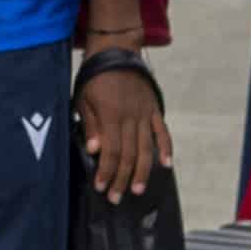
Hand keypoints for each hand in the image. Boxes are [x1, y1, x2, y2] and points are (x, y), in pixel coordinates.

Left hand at [75, 59, 165, 201]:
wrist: (115, 51)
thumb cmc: (95, 76)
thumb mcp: (84, 98)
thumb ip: (91, 125)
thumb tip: (95, 150)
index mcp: (111, 115)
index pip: (110, 151)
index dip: (106, 171)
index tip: (102, 187)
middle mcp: (130, 117)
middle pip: (129, 155)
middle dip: (122, 178)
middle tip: (116, 198)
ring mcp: (144, 114)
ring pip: (146, 148)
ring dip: (143, 171)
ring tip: (137, 190)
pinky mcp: (153, 109)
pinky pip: (162, 131)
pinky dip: (166, 148)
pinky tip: (166, 165)